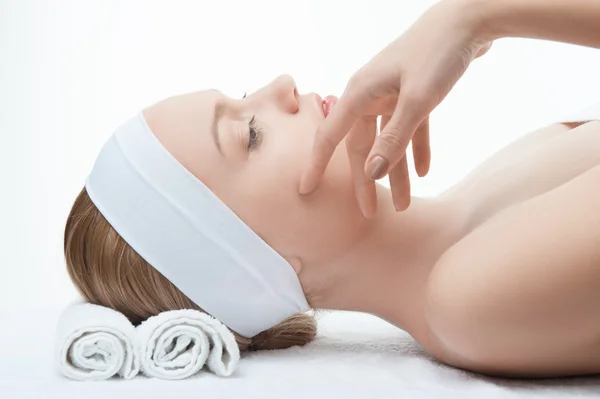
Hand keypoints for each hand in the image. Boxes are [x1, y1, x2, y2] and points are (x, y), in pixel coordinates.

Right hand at [299, 0, 491, 215]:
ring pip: (387, 141)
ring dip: (396, 172)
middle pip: (361, 145)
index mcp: (360, 93)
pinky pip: (410, 129)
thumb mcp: (417, 101)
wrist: (467, 19)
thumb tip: (370, 174)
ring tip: (406, 204)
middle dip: (367, 181)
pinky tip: (425, 171)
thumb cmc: (437, 54)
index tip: (306, 189)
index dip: (316, 164)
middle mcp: (370, 95)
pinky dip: (416, 149)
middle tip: (371, 213)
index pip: (329, 136)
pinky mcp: (412, 93)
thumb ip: (394, 139)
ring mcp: (391, 94)